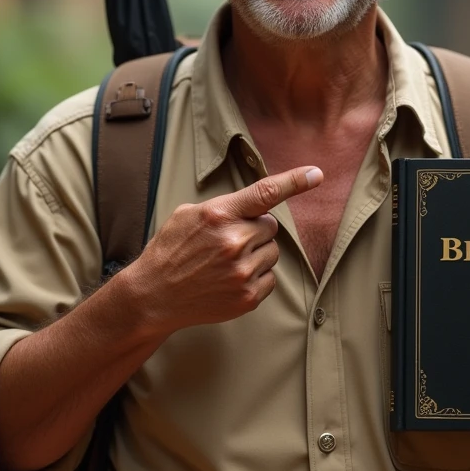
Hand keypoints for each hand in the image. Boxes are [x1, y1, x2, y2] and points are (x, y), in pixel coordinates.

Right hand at [124, 166, 322, 334]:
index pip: (264, 193)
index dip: (294, 181)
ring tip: (225, 263)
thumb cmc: (171, 250)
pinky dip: (256, 277)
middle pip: (270, 226)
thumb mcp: (189, 214)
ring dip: (256, 254)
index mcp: (219, 214)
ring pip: (272, 252)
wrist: (154, 295)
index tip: (315, 174)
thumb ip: (225, 206)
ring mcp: (242, 271)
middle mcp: (234, 242)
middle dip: (254, 230)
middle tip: (226, 242)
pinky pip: (270, 278)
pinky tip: (229, 279)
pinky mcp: (247, 296)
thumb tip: (257, 202)